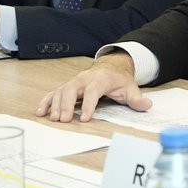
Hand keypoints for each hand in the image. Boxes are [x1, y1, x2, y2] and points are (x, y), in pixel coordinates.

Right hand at [35, 52, 150, 122]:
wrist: (111, 66)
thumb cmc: (119, 80)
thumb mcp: (130, 88)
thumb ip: (136, 98)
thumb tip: (147, 105)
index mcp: (100, 79)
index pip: (94, 91)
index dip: (90, 104)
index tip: (86, 118)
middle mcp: (84, 79)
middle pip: (72, 89)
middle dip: (68, 104)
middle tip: (65, 120)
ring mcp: (74, 82)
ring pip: (61, 91)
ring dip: (56, 105)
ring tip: (54, 119)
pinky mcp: (67, 86)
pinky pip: (54, 93)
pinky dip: (46, 101)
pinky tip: (40, 112)